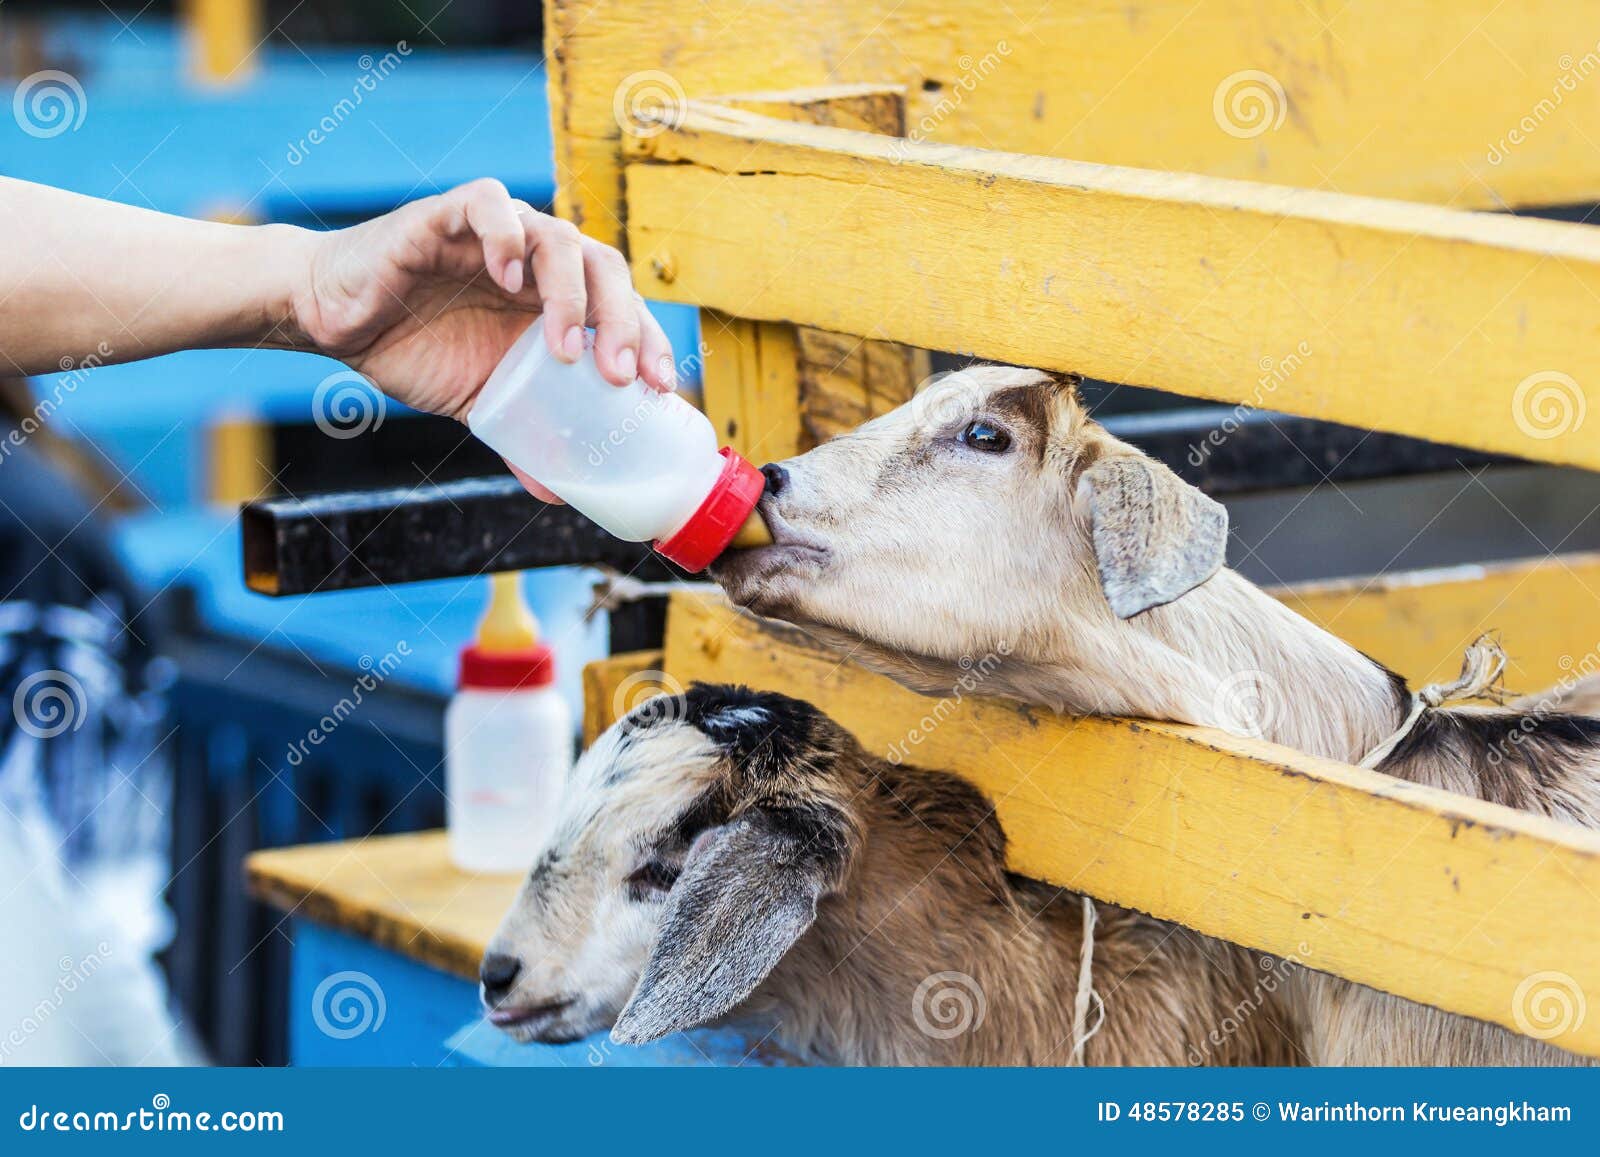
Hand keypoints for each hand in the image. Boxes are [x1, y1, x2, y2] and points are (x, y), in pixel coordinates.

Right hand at [284, 178, 675, 469]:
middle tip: (618, 375)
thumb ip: (524, 436)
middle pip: (605, 269)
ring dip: (570, 293)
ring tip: (563, 347)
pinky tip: (507, 278)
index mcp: (555, 299)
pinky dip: (505, 236)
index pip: (623, 307)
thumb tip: (560, 493)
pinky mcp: (446, 215)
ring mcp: (496, 234)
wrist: (337, 320)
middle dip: (623, 321)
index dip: (650, 341)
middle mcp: (536, 262)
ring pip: (557, 236)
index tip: (660, 388)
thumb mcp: (482, 402)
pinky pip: (488, 204)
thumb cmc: (416, 349)